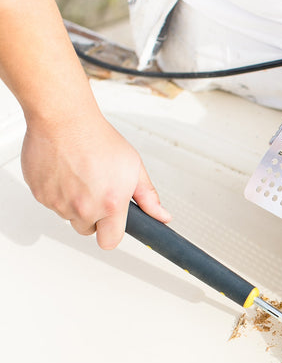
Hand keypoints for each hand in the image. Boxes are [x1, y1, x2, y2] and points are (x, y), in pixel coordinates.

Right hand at [21, 110, 169, 248]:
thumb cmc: (97, 139)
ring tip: (82, 177)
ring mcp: (59, 203)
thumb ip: (148, 197)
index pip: (110, 242)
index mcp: (110, 205)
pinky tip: (66, 174)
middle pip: (88, 230)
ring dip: (75, 204)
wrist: (64, 120)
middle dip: (94, 217)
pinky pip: (51, 203)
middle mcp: (83, 208)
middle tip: (98, 192)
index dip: (112, 234)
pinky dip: (58, 193)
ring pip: (69, 216)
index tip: (113, 226)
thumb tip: (161, 216)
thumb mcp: (134, 167)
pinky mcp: (40, 194)